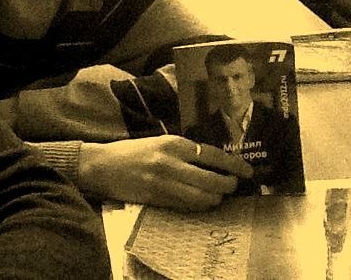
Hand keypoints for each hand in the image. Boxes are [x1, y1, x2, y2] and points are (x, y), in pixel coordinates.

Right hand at [78, 135, 253, 210]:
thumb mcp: (159, 143)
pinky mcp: (159, 199)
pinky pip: (188, 206)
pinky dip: (199, 205)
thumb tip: (214, 162)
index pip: (213, 155)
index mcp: (173, 144)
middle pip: (212, 180)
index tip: (248, 171)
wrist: (102, 166)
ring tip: (218, 195)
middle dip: (228, 186)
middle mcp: (171, 163)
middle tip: (233, 185)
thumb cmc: (131, 152)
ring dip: (215, 198)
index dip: (234, 165)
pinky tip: (201, 201)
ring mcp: (165, 183)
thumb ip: (183, 151)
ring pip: (203, 198)